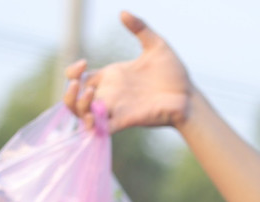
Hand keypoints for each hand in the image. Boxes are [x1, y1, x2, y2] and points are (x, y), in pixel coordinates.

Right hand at [62, 11, 192, 131]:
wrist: (189, 96)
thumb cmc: (174, 73)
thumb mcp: (156, 44)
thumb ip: (139, 28)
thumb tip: (123, 12)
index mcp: (113, 76)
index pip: (80, 78)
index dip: (73, 72)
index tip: (83, 62)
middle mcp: (110, 94)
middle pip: (75, 100)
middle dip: (70, 93)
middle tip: (81, 84)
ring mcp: (116, 109)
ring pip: (83, 116)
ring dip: (79, 106)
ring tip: (90, 94)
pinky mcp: (125, 121)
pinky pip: (101, 129)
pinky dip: (93, 124)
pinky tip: (96, 113)